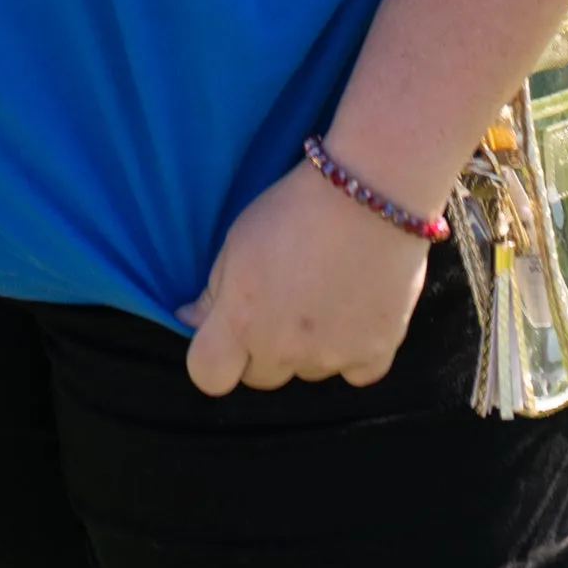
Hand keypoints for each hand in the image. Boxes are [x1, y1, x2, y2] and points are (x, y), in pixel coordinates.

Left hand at [177, 159, 428, 396]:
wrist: (371, 192)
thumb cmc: (295, 207)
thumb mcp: (238, 238)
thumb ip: (212, 291)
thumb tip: (191, 321)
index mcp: (240, 320)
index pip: (207, 375)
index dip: (213, 357)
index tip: (225, 333)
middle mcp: (283, 349)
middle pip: (261, 375)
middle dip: (262, 347)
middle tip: (282, 300)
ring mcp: (331, 357)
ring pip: (307, 372)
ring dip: (309, 348)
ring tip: (324, 294)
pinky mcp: (376, 355)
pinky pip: (356, 373)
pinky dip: (355, 352)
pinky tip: (356, 313)